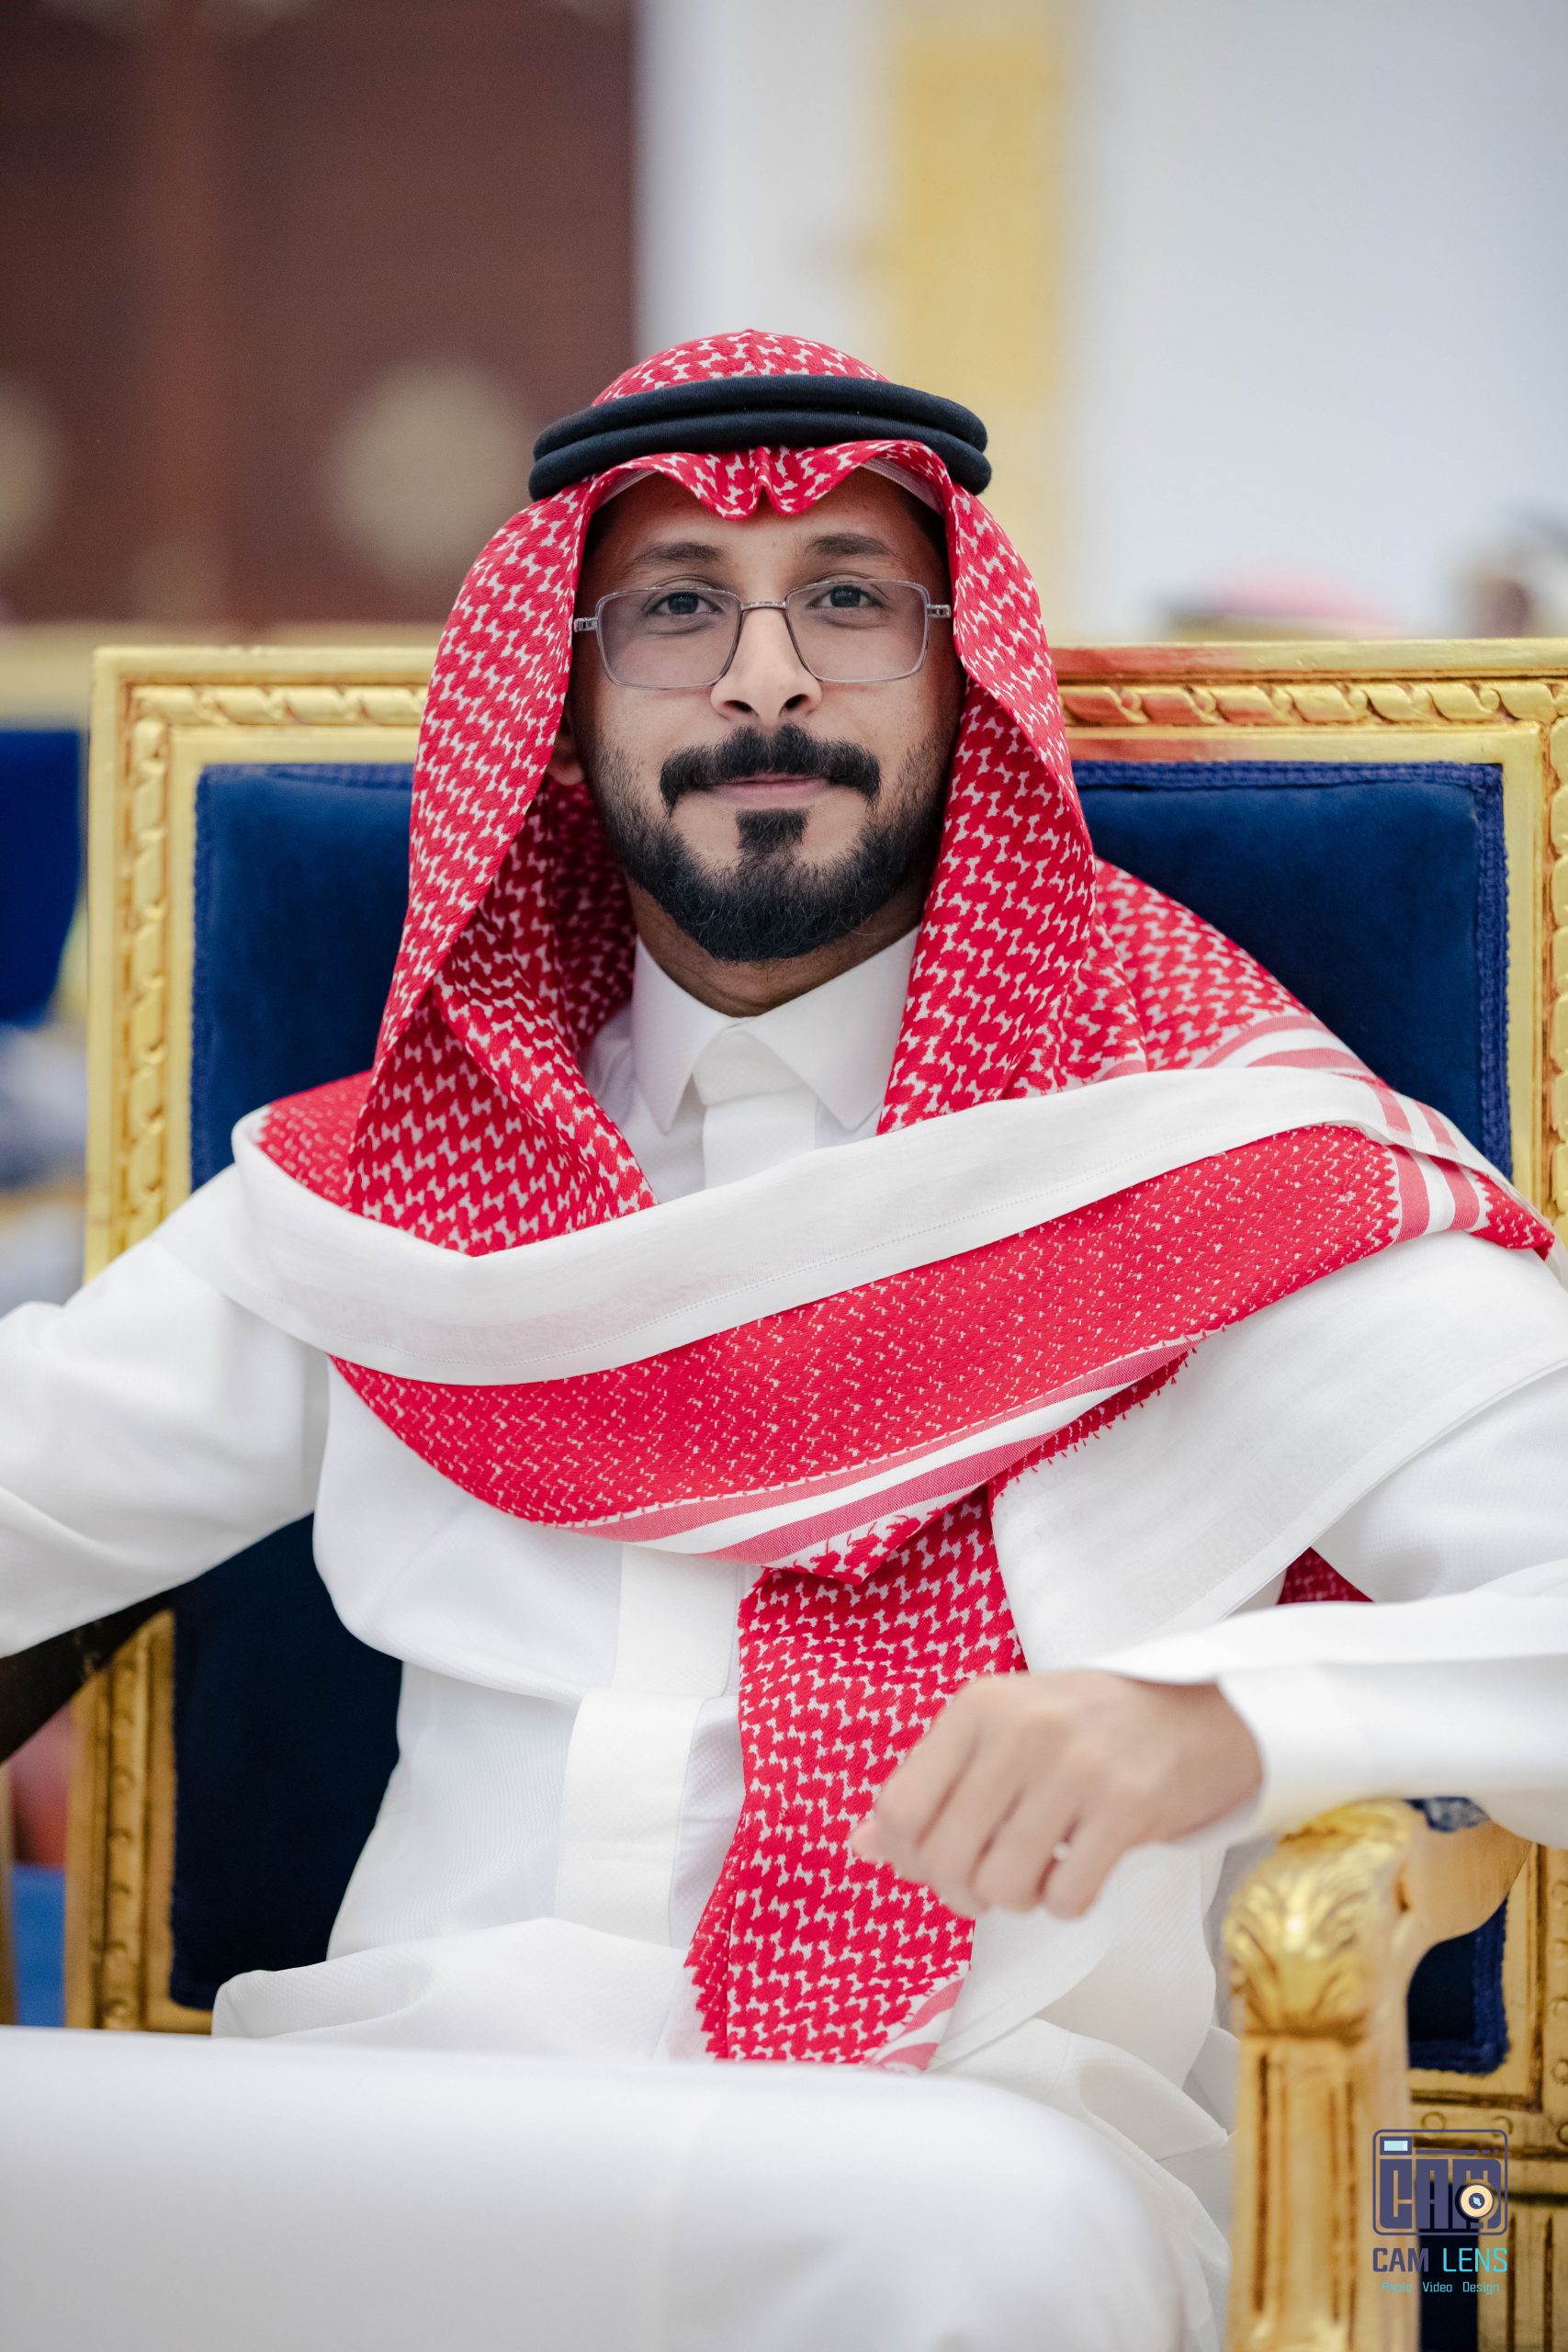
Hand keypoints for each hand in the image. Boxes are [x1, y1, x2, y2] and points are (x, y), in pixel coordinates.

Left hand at [848, 1671, 1261, 1919]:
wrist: (1197, 1712)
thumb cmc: (1082, 1728)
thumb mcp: (997, 1733)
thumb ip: (930, 1785)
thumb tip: (860, 1847)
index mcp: (977, 1707)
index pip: (899, 1809)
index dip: (907, 1857)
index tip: (936, 1860)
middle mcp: (1020, 1730)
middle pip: (944, 1859)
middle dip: (960, 1891)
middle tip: (989, 1880)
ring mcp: (1076, 1767)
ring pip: (1002, 1887)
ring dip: (1016, 1900)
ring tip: (1038, 1871)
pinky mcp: (1128, 1808)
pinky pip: (1065, 1898)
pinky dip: (1065, 1903)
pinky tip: (1079, 1869)